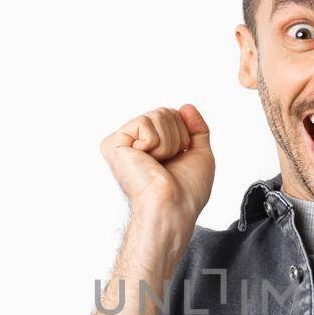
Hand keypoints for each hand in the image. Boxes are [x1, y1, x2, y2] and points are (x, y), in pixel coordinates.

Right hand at [99, 104, 215, 252]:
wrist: (173, 207)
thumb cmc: (187, 191)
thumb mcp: (200, 154)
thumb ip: (197, 128)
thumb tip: (186, 106)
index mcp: (152, 145)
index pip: (174, 116)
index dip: (185, 136)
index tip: (178, 160)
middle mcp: (135, 142)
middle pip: (166, 112)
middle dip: (177, 137)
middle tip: (168, 164)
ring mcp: (122, 142)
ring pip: (158, 115)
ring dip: (168, 143)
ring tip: (157, 164)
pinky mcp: (113, 143)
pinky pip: (145, 123)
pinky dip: (155, 144)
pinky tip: (145, 162)